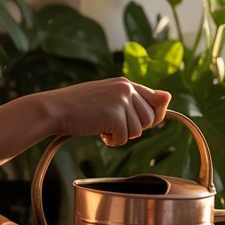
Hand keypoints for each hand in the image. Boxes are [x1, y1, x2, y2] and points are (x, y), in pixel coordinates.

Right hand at [43, 78, 171, 146]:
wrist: (55, 109)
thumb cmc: (79, 106)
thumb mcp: (109, 99)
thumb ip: (136, 100)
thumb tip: (169, 96)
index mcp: (125, 83)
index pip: (154, 100)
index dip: (149, 116)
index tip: (132, 121)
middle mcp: (126, 89)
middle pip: (150, 119)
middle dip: (133, 128)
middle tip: (112, 125)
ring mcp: (121, 101)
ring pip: (138, 131)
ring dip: (121, 135)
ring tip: (102, 127)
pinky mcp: (115, 115)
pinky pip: (124, 139)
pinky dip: (111, 141)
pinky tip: (98, 132)